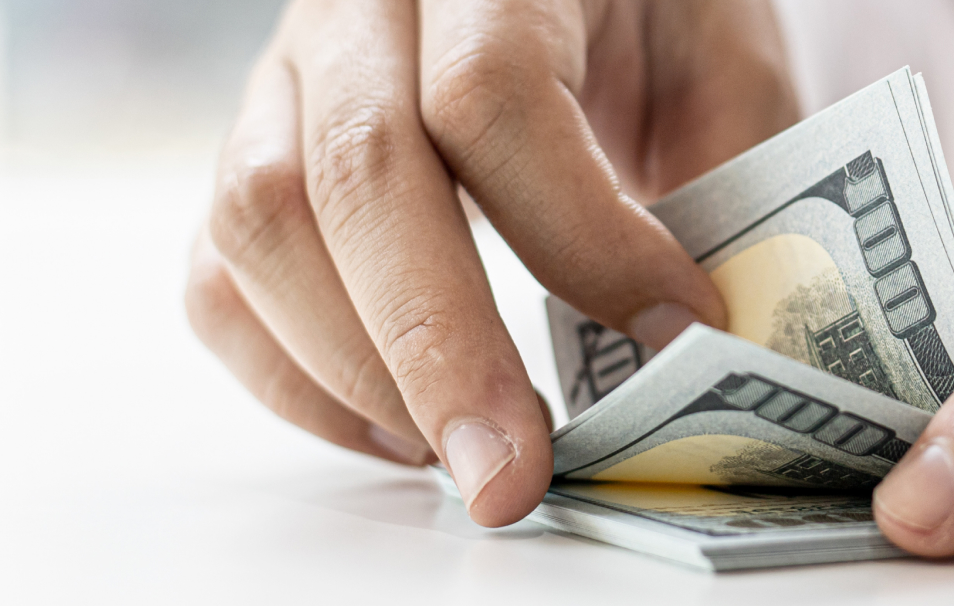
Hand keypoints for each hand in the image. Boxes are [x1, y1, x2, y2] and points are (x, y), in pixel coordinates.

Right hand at [184, 0, 796, 525]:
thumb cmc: (645, 12)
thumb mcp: (720, 59)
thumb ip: (734, 179)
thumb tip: (724, 346)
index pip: (490, 90)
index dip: (578, 232)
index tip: (674, 330)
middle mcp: (364, 2)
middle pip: (358, 170)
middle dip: (440, 348)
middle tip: (514, 474)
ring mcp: (287, 73)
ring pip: (259, 223)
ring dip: (356, 368)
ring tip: (460, 450)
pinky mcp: (252, 148)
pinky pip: (220, 273)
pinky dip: (293, 377)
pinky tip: (394, 427)